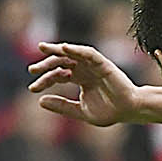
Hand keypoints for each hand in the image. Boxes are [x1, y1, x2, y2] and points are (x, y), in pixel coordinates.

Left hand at [27, 42, 142, 126]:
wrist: (130, 111)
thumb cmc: (110, 112)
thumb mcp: (81, 111)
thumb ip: (62, 106)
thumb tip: (40, 101)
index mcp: (80, 79)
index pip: (58, 75)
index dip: (44, 81)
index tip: (32, 89)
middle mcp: (84, 69)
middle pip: (61, 62)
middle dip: (45, 64)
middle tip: (31, 70)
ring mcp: (93, 65)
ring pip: (71, 54)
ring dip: (57, 50)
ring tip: (42, 49)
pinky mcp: (103, 63)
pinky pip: (88, 53)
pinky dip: (77, 49)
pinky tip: (65, 48)